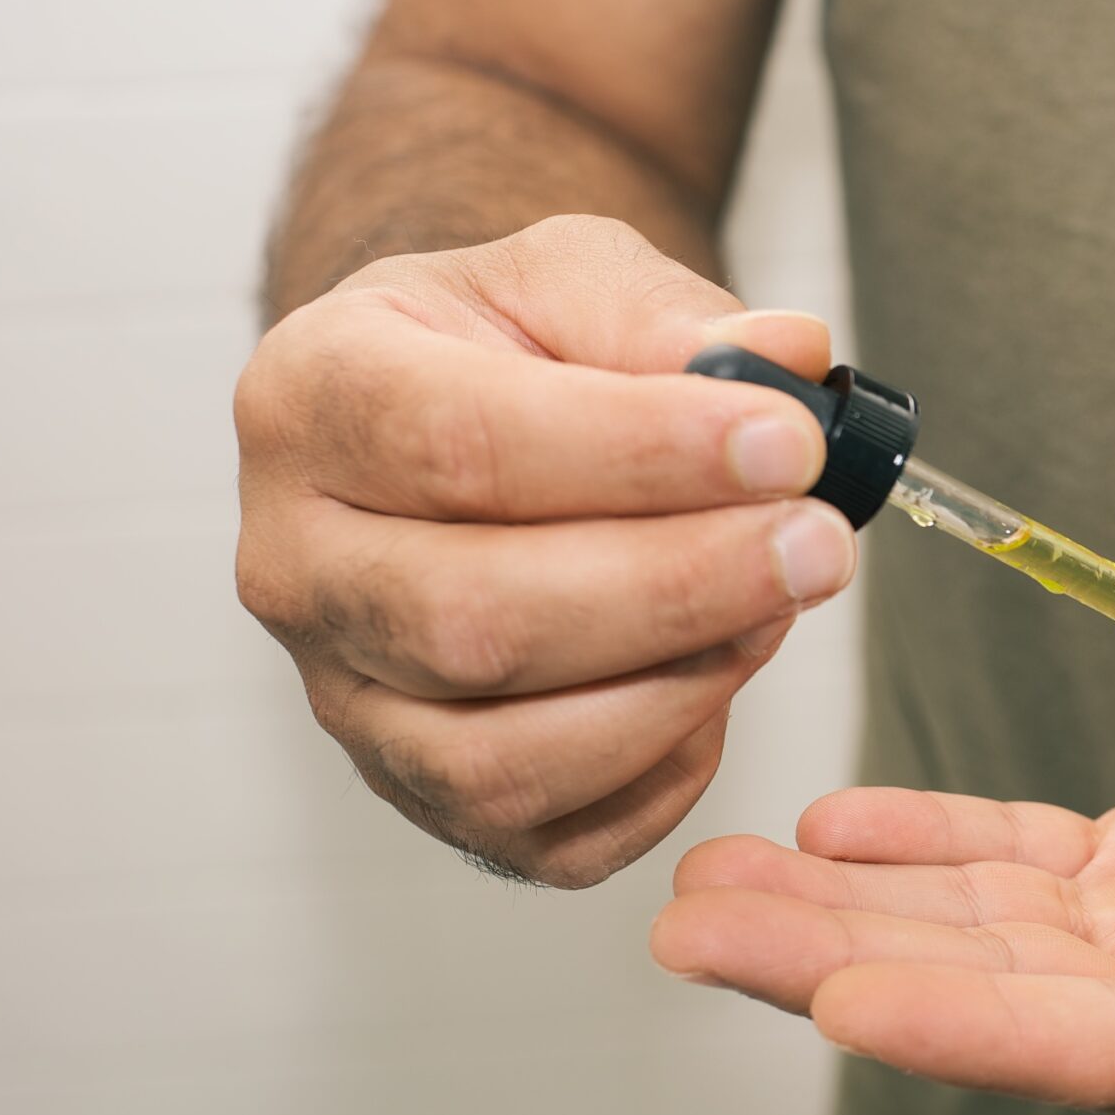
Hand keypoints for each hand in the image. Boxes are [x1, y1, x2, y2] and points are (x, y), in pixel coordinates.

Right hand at [235, 215, 853, 886]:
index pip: (459, 442)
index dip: (641, 453)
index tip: (789, 444)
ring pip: (502, 757)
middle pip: (475, 618)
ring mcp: (347, 700)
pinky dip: (661, 773)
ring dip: (675, 691)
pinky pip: (550, 833)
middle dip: (678, 588)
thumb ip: (670, 318)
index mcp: (312, 402)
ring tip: (777, 607)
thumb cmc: (510, 355)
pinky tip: (718, 679)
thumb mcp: (569, 281)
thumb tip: (790, 360)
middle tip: (818, 543)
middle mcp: (296, 566)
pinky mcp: (421, 798)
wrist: (452, 430)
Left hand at [652, 701, 1114, 1114]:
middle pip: (1020, 1007)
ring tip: (709, 885)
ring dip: (852, 911)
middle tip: (699, 933)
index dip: (998, 1030)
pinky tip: (836, 822)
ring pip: (997, 935)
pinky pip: (1032, 865)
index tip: (859, 1001)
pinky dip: (934, 844)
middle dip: (857, 971)